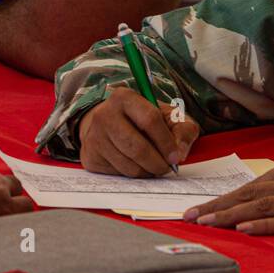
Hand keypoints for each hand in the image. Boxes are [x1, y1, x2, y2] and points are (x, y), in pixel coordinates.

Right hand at [78, 86, 200, 176]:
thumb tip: (180, 153)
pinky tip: (136, 165)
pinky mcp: (90, 156)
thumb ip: (183, 129)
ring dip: (147, 172)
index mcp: (125, 98)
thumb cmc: (144, 119)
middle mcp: (105, 114)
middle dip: (158, 163)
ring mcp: (94, 136)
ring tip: (153, 166)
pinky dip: (133, 175)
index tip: (176, 156)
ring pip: (129, 165)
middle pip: (137, 147)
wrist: (111, 123)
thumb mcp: (168, 116)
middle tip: (167, 168)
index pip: (149, 120)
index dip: (166, 142)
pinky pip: (118, 174)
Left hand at [183, 156, 273, 234]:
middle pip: (251, 194)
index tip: (203, 205)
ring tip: (206, 221)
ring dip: (231, 215)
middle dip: (218, 205)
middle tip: (190, 215)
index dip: (226, 196)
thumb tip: (273, 191)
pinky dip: (263, 224)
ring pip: (261, 207)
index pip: (254, 184)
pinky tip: (244, 228)